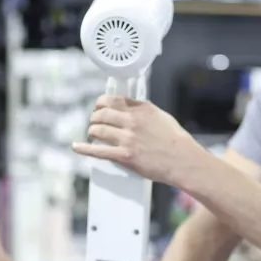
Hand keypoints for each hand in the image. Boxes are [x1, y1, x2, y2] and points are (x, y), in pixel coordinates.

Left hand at [72, 94, 206, 185]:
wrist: (183, 161)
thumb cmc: (176, 141)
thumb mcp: (161, 117)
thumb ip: (143, 111)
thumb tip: (129, 108)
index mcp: (142, 109)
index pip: (113, 100)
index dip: (100, 103)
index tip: (98, 107)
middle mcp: (133, 121)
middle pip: (102, 114)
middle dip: (94, 117)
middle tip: (94, 122)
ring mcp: (128, 139)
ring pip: (98, 130)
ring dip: (92, 131)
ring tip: (93, 134)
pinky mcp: (125, 156)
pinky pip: (99, 151)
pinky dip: (85, 149)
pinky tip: (77, 147)